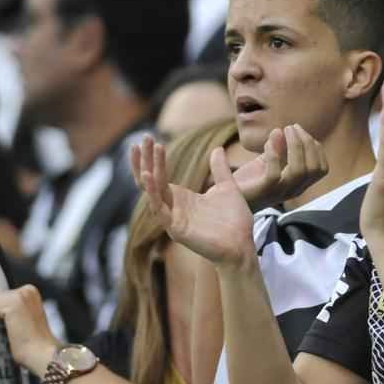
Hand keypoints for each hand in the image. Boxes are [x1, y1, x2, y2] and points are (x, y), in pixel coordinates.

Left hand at [0, 285, 59, 373]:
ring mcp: (19, 295)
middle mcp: (26, 289)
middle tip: (15, 329)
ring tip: (12, 330)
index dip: (3, 314)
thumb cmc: (32, 341)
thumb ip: (8, 307)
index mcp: (30, 292)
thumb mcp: (22, 319)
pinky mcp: (12, 303)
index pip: (2, 297)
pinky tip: (7, 328)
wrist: (41, 352)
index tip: (18, 325)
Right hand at [130, 135, 255, 266]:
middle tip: (144, 137)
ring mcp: (172, 218)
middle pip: (150, 180)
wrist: (242, 246)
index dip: (153, 158)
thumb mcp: (227, 188)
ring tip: (142, 150)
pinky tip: (148, 175)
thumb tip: (217, 149)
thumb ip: (220, 169)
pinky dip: (152, 192)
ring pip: (151, 191)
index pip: (159, 175)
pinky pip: (158, 208)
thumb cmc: (234, 222)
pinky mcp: (175, 229)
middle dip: (146, 159)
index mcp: (181, 198)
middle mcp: (173, 207)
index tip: (151, 138)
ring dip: (146, 170)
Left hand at [230, 125, 328, 211]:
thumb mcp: (267, 161)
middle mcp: (292, 190)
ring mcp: (279, 192)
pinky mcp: (263, 191)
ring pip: (299, 171)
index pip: (321, 169)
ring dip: (295, 145)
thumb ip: (278, 149)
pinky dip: (274, 154)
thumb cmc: (248, 180)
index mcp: (298, 184)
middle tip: (292, 127)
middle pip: (314, 168)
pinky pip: (275, 174)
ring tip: (284, 130)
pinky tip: (268, 141)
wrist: (227, 196)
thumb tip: (283, 130)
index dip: (316, 148)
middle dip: (307, 143)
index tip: (300, 133)